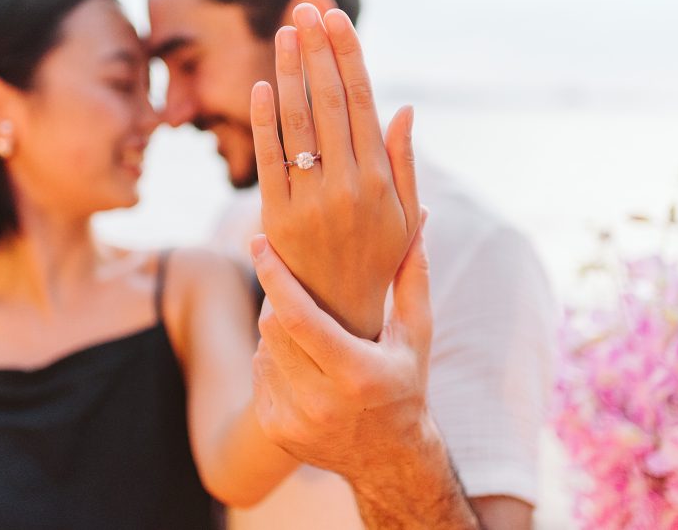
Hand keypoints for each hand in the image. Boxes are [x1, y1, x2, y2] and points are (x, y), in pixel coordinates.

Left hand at [250, 3, 419, 338]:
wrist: (336, 315)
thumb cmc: (376, 260)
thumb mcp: (404, 216)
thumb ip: (404, 161)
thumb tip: (404, 108)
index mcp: (380, 178)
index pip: (361, 102)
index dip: (347, 56)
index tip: (336, 19)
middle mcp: (347, 184)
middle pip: (328, 102)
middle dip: (317, 51)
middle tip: (306, 9)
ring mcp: (310, 199)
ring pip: (297, 122)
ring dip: (290, 73)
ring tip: (285, 33)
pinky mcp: (276, 215)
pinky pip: (269, 159)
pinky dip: (264, 121)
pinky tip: (262, 86)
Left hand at [250, 215, 480, 528]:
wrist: (390, 459)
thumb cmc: (406, 384)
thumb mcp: (417, 335)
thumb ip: (413, 276)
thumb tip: (418, 218)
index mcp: (356, 374)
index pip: (299, 317)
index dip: (274, 276)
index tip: (259, 242)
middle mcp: (322, 402)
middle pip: (274, 327)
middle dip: (279, 299)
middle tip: (293, 286)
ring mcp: (295, 420)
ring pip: (264, 348)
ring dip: (279, 330)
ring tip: (310, 333)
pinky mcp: (278, 430)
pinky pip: (261, 374)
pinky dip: (275, 358)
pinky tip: (305, 364)